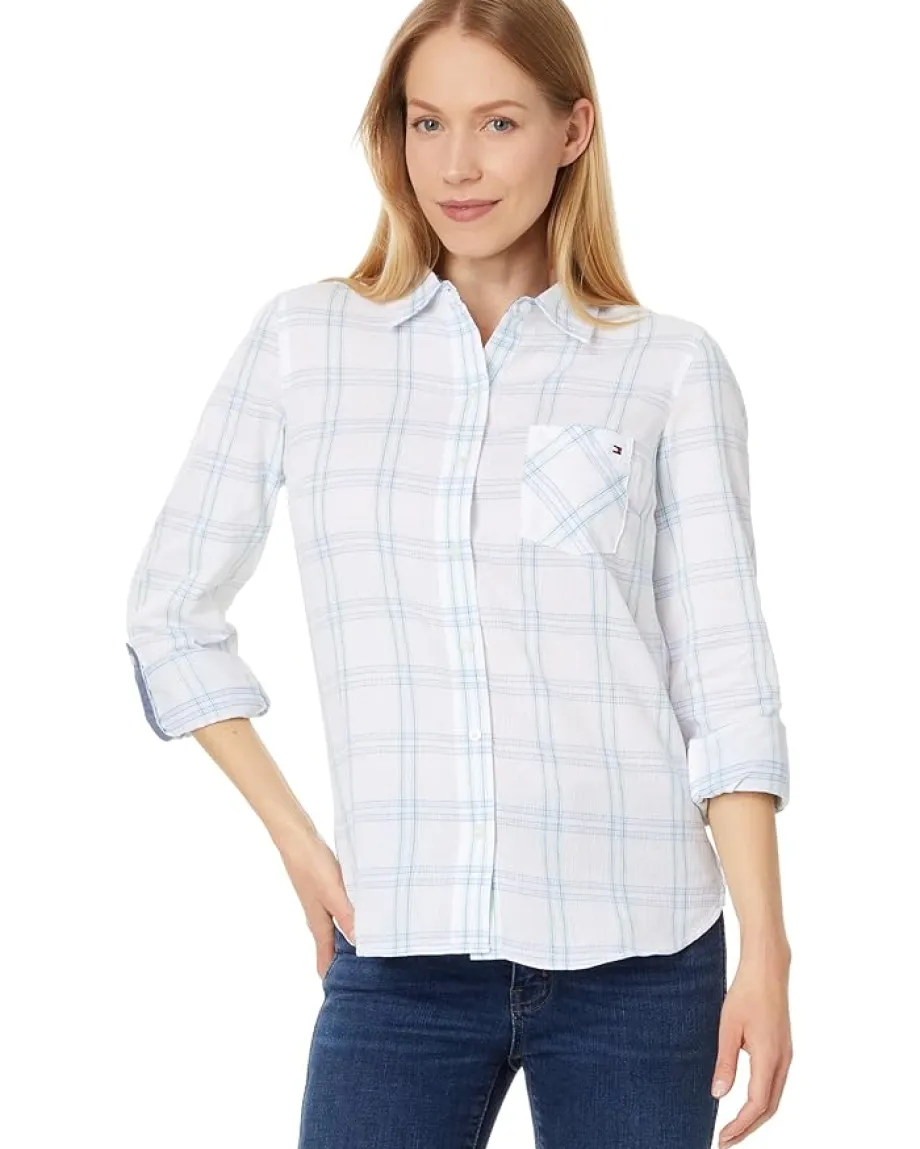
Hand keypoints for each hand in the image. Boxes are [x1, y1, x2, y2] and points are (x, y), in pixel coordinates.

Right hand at [275, 827, 355, 979]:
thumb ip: (347, 917)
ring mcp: (321, 903)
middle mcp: (319, 917)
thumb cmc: (313, 866)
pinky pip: (340, 911)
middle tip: (367, 973)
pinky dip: (352, 918)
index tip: (345, 993)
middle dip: (345, 961)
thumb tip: (361, 943)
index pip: (325, 960)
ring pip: (337, 929)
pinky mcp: (325, 889)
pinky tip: (365, 912)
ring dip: (351, 939)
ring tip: (372, 945)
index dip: (333, 977)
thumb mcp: (333, 893)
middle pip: (332, 947)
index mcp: (319, 924)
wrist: (297, 838)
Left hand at [712, 949, 792, 1146]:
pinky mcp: (784, 1048)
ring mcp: (786, 1055)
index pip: (757, 1104)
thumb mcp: (728, 1027)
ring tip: (735, 1127)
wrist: (768, 968)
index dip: (741, 1126)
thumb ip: (725, 1062)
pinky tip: (748, 1101)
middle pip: (769, 1108)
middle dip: (748, 1128)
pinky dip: (763, 1100)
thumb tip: (718, 1094)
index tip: (723, 1138)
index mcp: (770, 1057)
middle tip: (726, 1140)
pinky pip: (776, 1083)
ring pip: (774, 1097)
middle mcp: (783, 1061)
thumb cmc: (746, 992)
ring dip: (756, 1116)